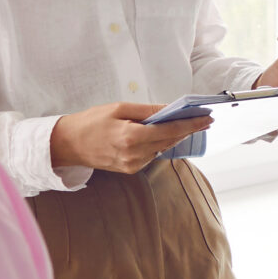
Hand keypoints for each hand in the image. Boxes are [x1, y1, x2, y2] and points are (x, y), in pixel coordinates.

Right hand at [50, 102, 210, 173]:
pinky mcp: (130, 170)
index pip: (170, 131)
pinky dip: (159, 144)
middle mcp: (134, 155)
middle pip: (169, 141)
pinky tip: (162, 134)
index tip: (208, 118)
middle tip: (203, 118)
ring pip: (162, 149)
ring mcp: (133, 165)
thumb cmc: (92, 121)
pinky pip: (152, 155)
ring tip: (186, 123)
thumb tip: (170, 109)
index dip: (191, 125)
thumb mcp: (119, 108)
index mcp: (131, 137)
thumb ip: (147, 111)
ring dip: (174, 137)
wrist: (69, 144)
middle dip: (187, 130)